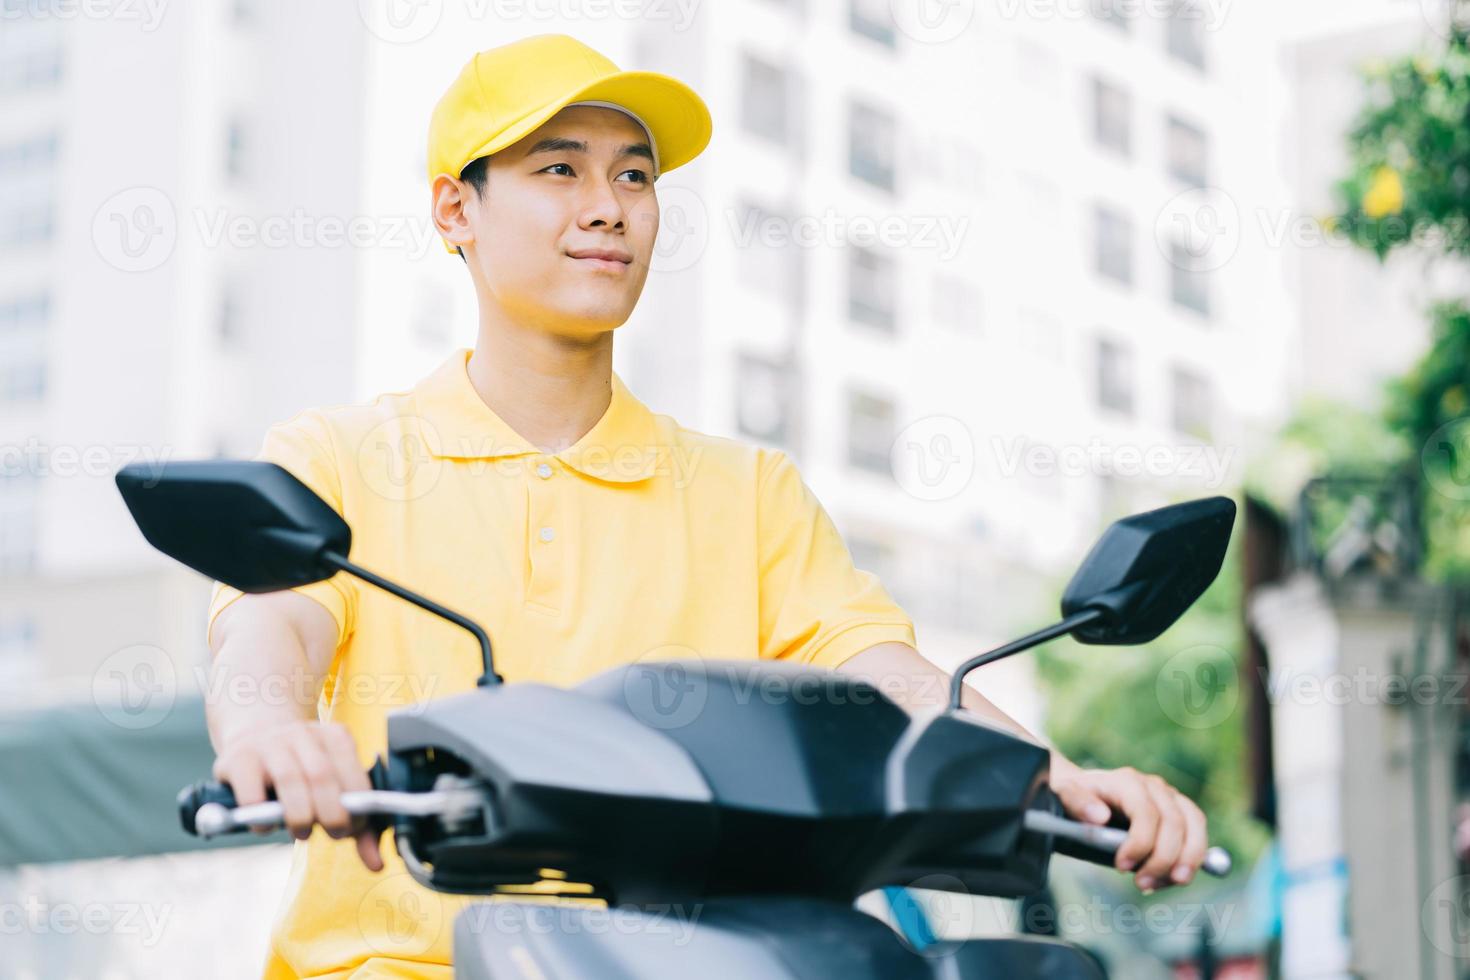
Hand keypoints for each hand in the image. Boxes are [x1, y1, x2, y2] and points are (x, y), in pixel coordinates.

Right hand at [212, 719, 383, 871]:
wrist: (255, 736)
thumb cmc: (302, 773)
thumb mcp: (333, 790)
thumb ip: (357, 826)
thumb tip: (376, 864)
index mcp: (335, 737)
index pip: (353, 771)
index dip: (356, 804)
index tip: (353, 828)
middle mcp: (304, 734)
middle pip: (322, 775)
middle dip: (332, 812)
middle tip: (334, 833)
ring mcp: (270, 743)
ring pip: (289, 779)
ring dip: (300, 814)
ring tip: (303, 833)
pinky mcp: (239, 758)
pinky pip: (251, 790)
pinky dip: (261, 815)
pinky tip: (266, 826)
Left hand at [1049, 758, 1206, 892]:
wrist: (1086, 791)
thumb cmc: (1076, 796)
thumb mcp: (1065, 794)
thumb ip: (1077, 802)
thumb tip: (1099, 817)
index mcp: (1127, 781)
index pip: (1146, 812)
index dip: (1140, 842)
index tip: (1122, 866)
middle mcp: (1155, 787)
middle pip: (1174, 823)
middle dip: (1162, 860)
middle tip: (1141, 884)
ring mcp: (1172, 798)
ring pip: (1195, 827)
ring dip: (1186, 862)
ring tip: (1162, 884)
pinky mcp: (1182, 814)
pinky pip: (1198, 837)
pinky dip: (1190, 862)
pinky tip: (1168, 879)